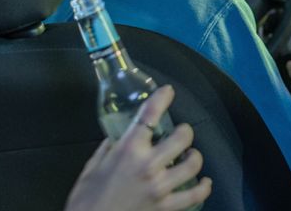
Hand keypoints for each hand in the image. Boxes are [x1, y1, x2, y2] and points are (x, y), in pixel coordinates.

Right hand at [64, 86, 211, 210]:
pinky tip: (204, 182)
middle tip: (180, 133)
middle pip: (182, 138)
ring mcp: (160, 187)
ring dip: (194, 156)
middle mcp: (148, 165)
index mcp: (128, 150)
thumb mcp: (92, 167)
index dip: (161, 99)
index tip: (168, 91)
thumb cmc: (86, 197)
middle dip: (184, 131)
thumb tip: (119, 137)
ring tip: (190, 155)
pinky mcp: (167, 207)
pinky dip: (203, 187)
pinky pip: (195, 195)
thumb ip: (109, 149)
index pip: (149, 117)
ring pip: (193, 164)